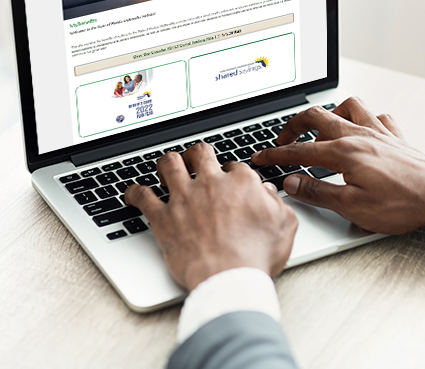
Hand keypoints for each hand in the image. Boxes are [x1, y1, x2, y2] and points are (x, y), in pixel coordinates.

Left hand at [125, 143, 297, 290]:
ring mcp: (184, 199)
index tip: (229, 181)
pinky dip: (135, 193)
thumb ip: (277, 203)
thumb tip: (268, 192)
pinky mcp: (163, 218)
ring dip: (167, 163)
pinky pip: (142, 197)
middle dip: (197, 154)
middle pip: (200, 154)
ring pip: (169, 164)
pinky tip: (133, 193)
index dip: (231, 173)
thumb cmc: (256, 256)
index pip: (234, 166)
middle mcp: (210, 184)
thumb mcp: (284, 225)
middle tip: (196, 159)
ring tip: (167, 166)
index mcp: (241, 183)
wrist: (228, 278)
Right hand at [252, 97, 424, 238]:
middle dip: (293, 125)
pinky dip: (364, 118)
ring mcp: (379, 133)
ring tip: (322, 129)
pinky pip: (377, 116)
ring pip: (348, 106)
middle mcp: (360, 135)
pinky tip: (362, 131)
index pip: (300, 150)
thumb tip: (291, 183)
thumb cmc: (401, 204)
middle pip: (317, 116)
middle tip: (282, 139)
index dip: (276, 154)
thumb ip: (317, 192)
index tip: (261, 158)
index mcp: (345, 152)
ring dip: (330, 113)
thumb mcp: (351, 207)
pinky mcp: (396, 138)